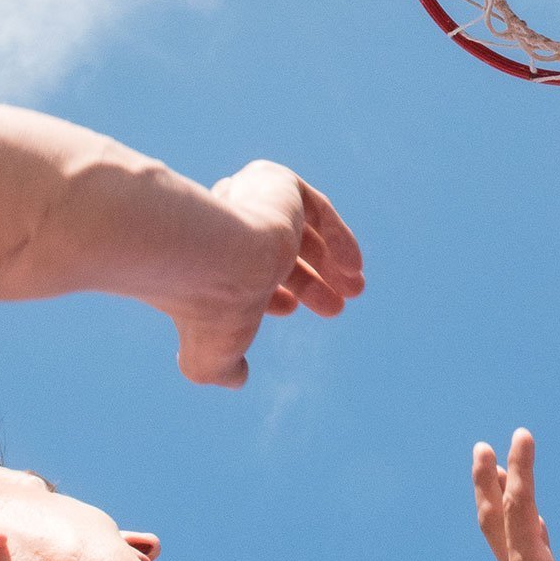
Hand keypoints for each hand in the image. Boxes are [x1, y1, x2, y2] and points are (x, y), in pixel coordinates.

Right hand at [170, 160, 364, 386]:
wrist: (210, 260)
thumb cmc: (208, 309)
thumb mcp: (208, 355)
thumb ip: (221, 369)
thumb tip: (237, 378)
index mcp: (205, 259)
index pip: (243, 270)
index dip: (272, 292)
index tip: (289, 310)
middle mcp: (223, 225)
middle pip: (274, 249)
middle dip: (309, 280)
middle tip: (336, 306)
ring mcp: (248, 199)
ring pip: (297, 229)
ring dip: (329, 262)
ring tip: (354, 290)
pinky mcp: (275, 182)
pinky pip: (315, 207)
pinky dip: (337, 237)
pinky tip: (353, 268)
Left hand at [473, 430, 559, 560]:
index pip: (516, 506)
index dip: (519, 468)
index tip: (523, 434)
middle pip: (494, 522)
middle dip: (487, 485)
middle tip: (482, 449)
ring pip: (510, 536)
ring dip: (504, 503)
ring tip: (504, 474)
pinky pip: (533, 551)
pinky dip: (530, 527)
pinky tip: (541, 523)